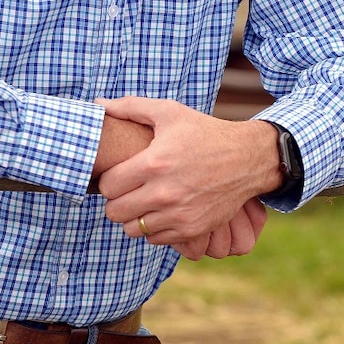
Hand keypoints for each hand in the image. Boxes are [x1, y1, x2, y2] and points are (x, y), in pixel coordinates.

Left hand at [96, 97, 276, 260]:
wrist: (247, 159)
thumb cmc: (204, 132)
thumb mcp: (169, 112)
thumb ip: (130, 107)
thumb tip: (97, 103)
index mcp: (155, 163)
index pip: (108, 185)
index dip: (108, 179)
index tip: (118, 174)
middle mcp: (165, 193)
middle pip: (114, 212)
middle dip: (116, 200)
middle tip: (126, 190)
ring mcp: (180, 215)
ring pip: (133, 229)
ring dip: (133, 216)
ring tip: (142, 201)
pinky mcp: (193, 230)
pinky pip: (156, 240)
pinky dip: (154, 228)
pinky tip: (161, 211)